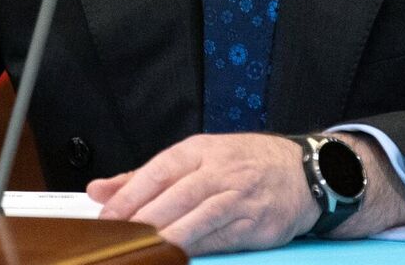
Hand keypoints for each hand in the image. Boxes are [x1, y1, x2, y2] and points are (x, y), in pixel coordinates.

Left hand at [85, 133, 316, 254]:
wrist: (304, 173)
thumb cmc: (244, 164)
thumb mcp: (196, 157)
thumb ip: (144, 177)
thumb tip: (100, 190)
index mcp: (200, 149)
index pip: (159, 170)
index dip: (131, 194)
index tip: (106, 214)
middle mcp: (220, 171)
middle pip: (177, 196)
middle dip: (145, 218)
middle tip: (118, 236)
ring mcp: (240, 198)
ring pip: (199, 218)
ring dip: (169, 236)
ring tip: (144, 248)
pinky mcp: (255, 224)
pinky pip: (221, 239)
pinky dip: (197, 248)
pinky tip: (179, 255)